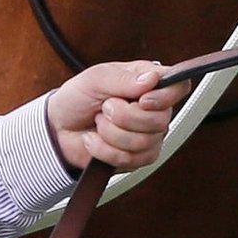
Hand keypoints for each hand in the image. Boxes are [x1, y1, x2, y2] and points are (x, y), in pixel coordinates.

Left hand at [46, 62, 191, 172]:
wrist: (58, 127)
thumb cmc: (79, 97)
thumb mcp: (95, 79)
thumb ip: (124, 78)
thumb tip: (152, 78)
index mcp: (151, 83)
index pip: (180, 87)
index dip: (166, 96)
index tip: (143, 100)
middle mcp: (155, 110)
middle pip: (161, 120)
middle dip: (124, 117)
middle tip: (105, 107)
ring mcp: (149, 135)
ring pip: (144, 142)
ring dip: (111, 133)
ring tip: (98, 123)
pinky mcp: (137, 158)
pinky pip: (130, 159)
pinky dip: (104, 150)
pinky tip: (95, 140)